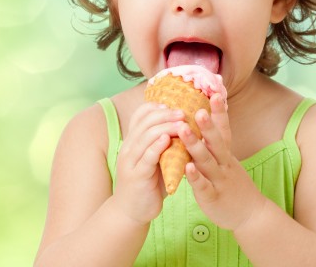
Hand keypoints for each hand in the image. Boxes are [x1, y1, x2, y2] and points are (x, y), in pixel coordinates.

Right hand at [113, 102, 185, 224]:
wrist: (132, 212)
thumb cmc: (149, 182)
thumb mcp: (154, 158)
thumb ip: (164, 143)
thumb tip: (186, 126)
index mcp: (133, 140)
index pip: (140, 114)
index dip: (156, 106)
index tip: (173, 104)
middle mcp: (129, 146)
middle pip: (145, 122)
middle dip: (166, 114)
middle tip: (184, 112)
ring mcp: (131, 160)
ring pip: (146, 136)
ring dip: (165, 127)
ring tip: (182, 123)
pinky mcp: (136, 175)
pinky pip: (147, 156)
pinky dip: (157, 146)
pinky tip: (168, 139)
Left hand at [179, 94, 265, 230]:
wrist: (250, 214)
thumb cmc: (232, 182)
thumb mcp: (226, 159)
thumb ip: (215, 141)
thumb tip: (204, 116)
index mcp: (226, 153)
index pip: (224, 128)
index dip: (220, 112)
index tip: (216, 93)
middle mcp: (224, 163)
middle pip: (216, 141)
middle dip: (207, 124)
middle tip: (198, 109)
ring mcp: (219, 179)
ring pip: (207, 160)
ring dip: (195, 144)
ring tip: (183, 130)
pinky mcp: (213, 197)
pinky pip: (203, 186)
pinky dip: (195, 177)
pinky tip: (186, 167)